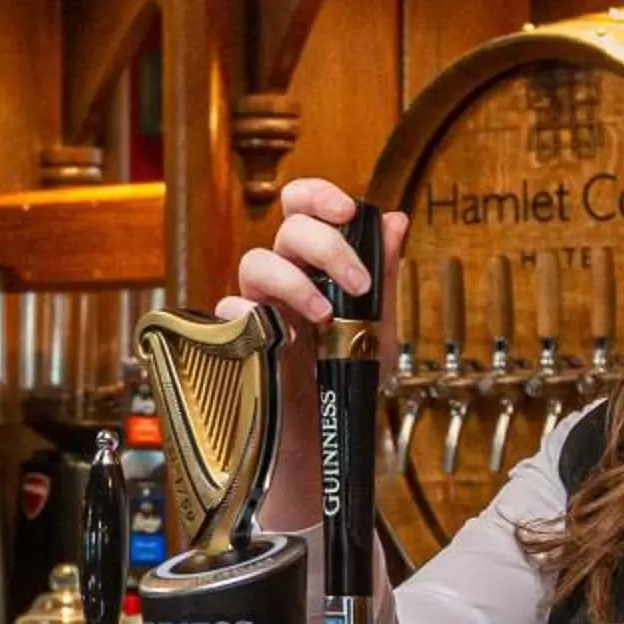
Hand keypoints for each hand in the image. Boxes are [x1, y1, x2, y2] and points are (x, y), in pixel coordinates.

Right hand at [222, 176, 410, 529]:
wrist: (327, 428)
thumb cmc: (347, 373)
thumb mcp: (378, 325)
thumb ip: (384, 274)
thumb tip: (394, 220)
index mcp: (314, 261)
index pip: (303, 206)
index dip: (319, 196)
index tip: (348, 211)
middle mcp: (284, 274)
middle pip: (287, 227)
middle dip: (326, 245)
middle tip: (358, 283)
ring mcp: (259, 303)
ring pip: (257, 261)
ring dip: (295, 281)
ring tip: (324, 316)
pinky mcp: (239, 335)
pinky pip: (229, 309)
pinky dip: (248, 312)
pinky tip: (276, 332)